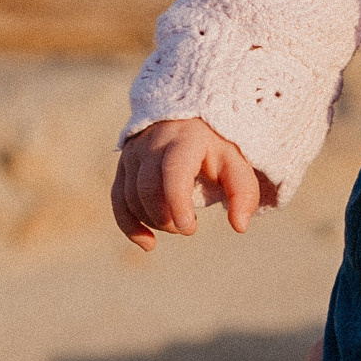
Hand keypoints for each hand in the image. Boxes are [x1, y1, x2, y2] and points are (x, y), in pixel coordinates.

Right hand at [111, 114, 266, 248]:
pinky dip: (129, 225)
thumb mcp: (236, 161)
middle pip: (147, 188)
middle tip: (189, 227)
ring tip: (177, 225)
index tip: (191, 228)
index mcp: (185, 139)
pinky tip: (148, 243)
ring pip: (131, 196)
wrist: (189, 117)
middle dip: (166, 218)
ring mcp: (135, 153)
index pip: (173, 172)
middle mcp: (153, 143)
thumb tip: (239, 227)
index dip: (178, 204)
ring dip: (153, 221)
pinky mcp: (124, 165)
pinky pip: (118, 199)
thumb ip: (243, 192)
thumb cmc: (216, 145)